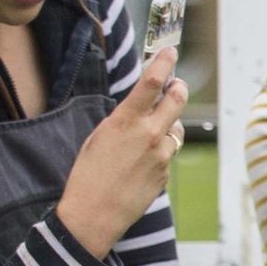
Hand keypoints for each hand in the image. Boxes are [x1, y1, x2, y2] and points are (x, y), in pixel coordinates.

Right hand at [57, 46, 185, 256]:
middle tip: (176, 83)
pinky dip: (160, 150)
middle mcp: (150, 135)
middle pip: (178, 98)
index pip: (152, 83)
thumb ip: (124, 119)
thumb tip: (142, 107)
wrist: (94, 215)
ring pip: (175, 127)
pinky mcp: (166, 173)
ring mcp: (162, 155)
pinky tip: (140, 162)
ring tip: (149, 130)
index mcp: (126, 122)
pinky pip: (168, 152)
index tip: (170, 51)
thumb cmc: (87, 174)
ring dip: (168, 122)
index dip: (164, 62)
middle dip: (178, 87)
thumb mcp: (99, 137)